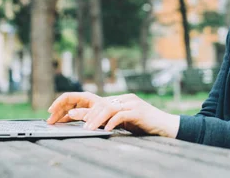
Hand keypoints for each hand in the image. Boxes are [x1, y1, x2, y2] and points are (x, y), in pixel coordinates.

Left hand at [46, 92, 179, 137]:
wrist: (166, 126)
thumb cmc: (145, 125)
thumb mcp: (124, 122)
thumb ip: (110, 119)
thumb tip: (90, 123)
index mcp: (118, 100)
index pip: (95, 102)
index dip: (79, 107)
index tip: (63, 113)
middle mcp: (123, 98)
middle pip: (99, 103)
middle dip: (82, 112)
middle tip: (68, 119)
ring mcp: (131, 103)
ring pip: (108, 108)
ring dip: (95, 119)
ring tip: (86, 128)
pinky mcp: (138, 111)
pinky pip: (121, 115)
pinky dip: (112, 123)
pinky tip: (106, 130)